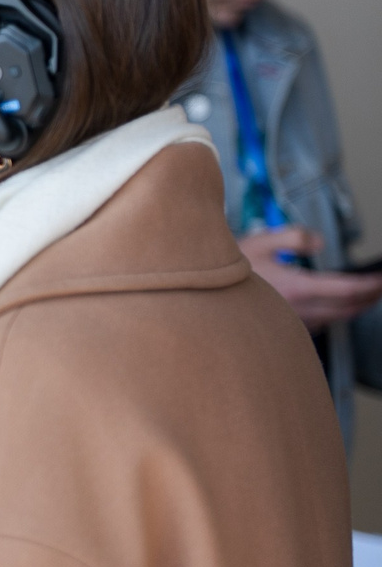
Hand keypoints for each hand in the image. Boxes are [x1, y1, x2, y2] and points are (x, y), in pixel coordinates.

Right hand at [237, 227, 381, 329]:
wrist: (202, 292)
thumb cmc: (228, 269)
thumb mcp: (261, 241)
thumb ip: (295, 237)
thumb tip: (320, 243)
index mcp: (296, 287)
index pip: (346, 289)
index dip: (370, 285)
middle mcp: (298, 310)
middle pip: (348, 308)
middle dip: (370, 297)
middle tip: (381, 286)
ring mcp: (292, 323)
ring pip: (336, 318)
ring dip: (355, 307)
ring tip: (366, 295)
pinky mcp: (286, 329)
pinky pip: (320, 323)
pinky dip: (335, 314)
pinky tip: (336, 307)